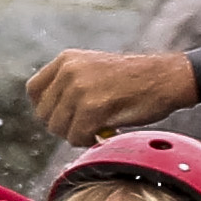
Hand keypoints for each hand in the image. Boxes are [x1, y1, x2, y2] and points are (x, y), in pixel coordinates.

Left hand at [31, 49, 198, 144]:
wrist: (166, 78)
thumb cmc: (134, 80)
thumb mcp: (93, 70)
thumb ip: (69, 84)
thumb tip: (49, 114)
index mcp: (66, 60)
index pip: (34, 91)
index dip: (45, 109)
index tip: (63, 116)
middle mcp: (68, 70)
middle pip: (44, 113)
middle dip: (63, 125)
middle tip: (86, 126)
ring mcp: (79, 88)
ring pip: (58, 128)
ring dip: (76, 135)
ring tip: (97, 128)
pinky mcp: (92, 107)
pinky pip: (76, 136)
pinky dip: (89, 141)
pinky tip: (104, 133)